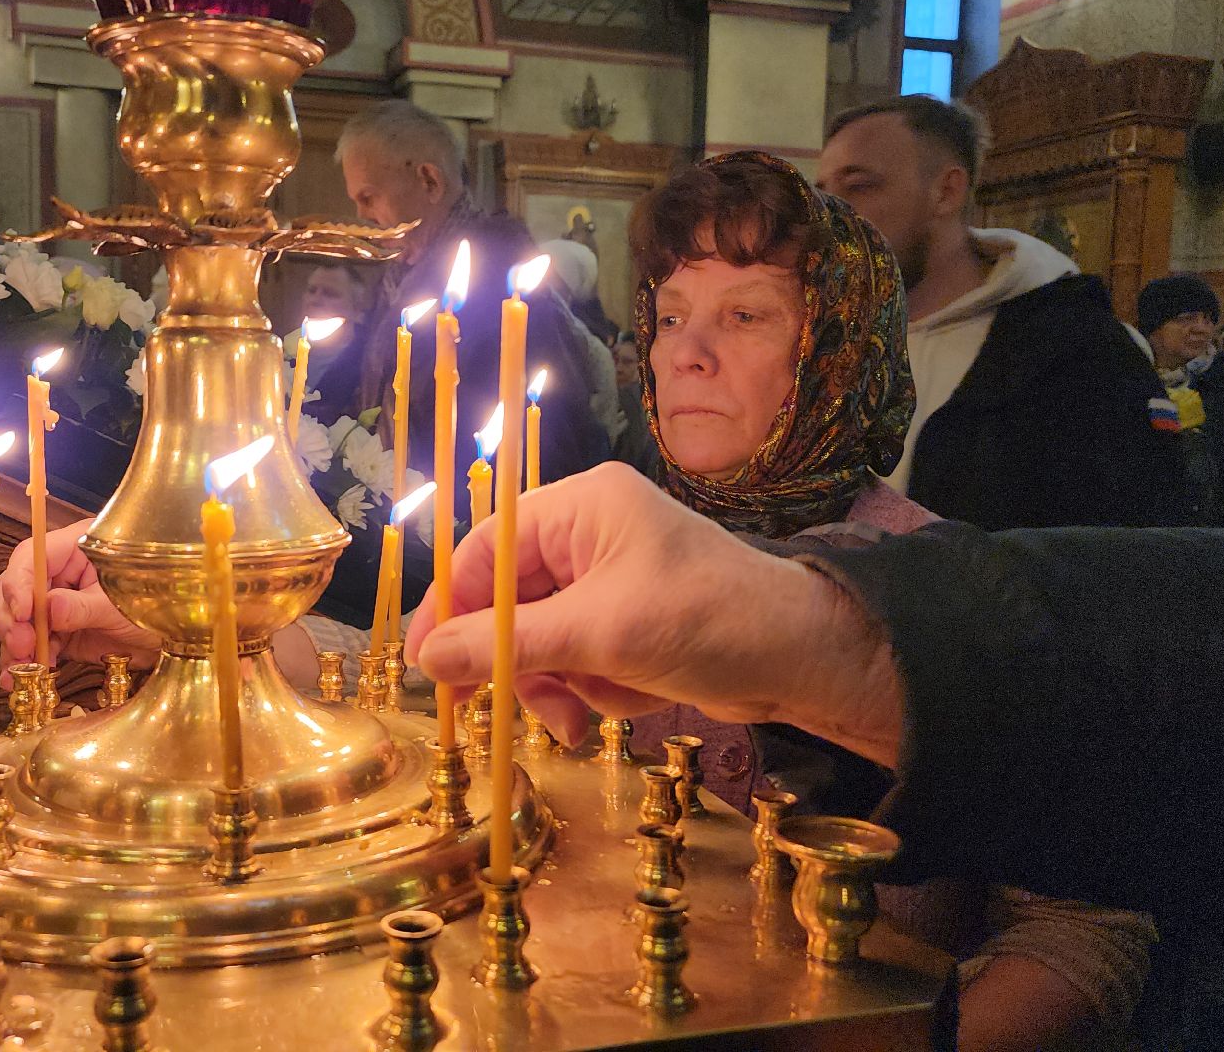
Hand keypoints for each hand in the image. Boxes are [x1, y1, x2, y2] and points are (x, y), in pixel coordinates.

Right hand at [0, 518, 162, 687]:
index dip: (19, 583)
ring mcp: (58, 602)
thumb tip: (48, 608)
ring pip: (20, 619)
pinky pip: (34, 643)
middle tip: (21, 645)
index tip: (22, 611)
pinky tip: (20, 677)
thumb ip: (82, 607)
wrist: (175, 640)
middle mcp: (62, 571)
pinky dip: (25, 660)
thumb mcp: (119, 605)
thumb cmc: (158, 606)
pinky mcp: (60, 631)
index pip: (33, 555)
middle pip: (19, 588)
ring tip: (22, 666)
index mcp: (76, 547)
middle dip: (14, 618)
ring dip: (16, 644)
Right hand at [405, 463, 903, 764]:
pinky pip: (574, 660)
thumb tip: (426, 659)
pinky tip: (621, 703)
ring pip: (537, 640)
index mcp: (581, 508)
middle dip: (516, 659)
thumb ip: (508, 646)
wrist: (799, 660)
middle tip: (503, 707)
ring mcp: (606, 582)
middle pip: (506, 601)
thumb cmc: (706, 621)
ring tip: (580, 715)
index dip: (450, 606)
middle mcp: (588, 536)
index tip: (425, 660)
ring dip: (554, 683)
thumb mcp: (600, 634)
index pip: (486, 550)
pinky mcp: (624, 624)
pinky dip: (588, 689)